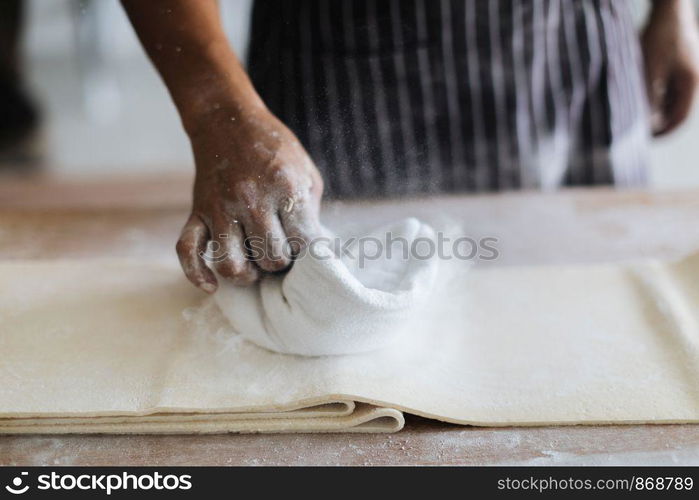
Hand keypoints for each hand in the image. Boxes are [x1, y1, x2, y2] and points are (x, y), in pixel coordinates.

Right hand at [176, 103, 323, 292]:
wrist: (228, 119)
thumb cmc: (275, 149)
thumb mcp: (306, 172)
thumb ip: (310, 212)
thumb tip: (312, 252)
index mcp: (285, 188)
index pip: (304, 244)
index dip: (310, 254)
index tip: (306, 248)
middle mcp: (251, 200)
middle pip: (271, 258)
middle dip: (281, 264)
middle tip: (282, 254)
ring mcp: (220, 207)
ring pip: (232, 265)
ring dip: (247, 275)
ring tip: (255, 267)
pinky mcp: (197, 212)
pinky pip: (188, 251)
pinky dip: (197, 274)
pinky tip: (212, 286)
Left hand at [641, 0, 698, 135]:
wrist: (668, 8)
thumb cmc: (660, 36)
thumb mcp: (649, 70)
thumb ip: (647, 97)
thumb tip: (642, 122)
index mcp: (690, 83)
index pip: (679, 118)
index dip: (662, 133)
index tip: (643, 141)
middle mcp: (692, 79)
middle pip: (674, 110)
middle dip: (655, 122)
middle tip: (633, 132)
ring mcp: (686, 72)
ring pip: (669, 100)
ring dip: (653, 109)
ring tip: (632, 116)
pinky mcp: (678, 65)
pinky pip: (666, 88)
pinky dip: (653, 96)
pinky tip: (636, 98)